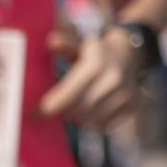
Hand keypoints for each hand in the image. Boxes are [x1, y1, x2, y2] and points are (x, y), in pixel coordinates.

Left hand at [38, 24, 154, 132]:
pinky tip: (90, 110)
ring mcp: (125, 93)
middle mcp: (113, 80)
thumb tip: (52, 41)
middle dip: (63, 112)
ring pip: (91, 120)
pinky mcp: (132, 105)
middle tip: (52, 110)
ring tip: (73, 108)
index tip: (34, 116)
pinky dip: (93, 121)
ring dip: (78, 118)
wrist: (130, 54)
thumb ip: (66, 44)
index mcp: (96, 64)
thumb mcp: (80, 44)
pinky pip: (105, 124)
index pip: (69, 93)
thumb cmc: (94, 50)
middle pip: (79, 110)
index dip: (50, 108)